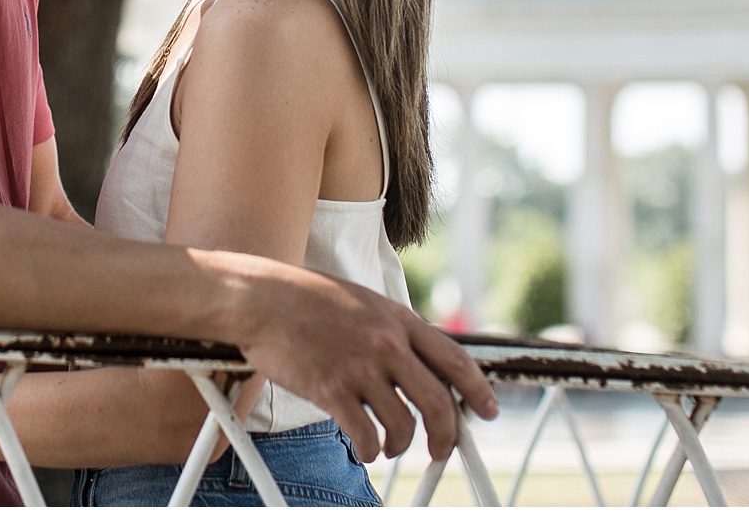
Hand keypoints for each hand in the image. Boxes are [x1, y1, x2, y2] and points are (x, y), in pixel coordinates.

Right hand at [236, 267, 496, 463]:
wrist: (261, 297)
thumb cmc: (304, 298)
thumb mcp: (362, 302)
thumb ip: (391, 329)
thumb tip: (415, 362)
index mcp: (398, 319)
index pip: (456, 360)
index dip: (479, 391)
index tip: (487, 410)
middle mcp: (387, 344)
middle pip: (438, 403)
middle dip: (447, 436)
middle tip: (441, 450)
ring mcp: (360, 367)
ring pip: (403, 425)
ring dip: (401, 446)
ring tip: (389, 447)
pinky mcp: (332, 389)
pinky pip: (365, 435)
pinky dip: (369, 450)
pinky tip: (364, 448)